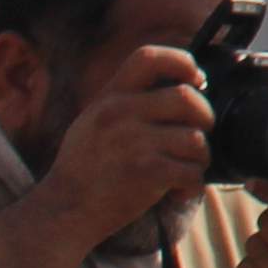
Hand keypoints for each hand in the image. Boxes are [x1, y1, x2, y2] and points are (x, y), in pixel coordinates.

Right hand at [38, 41, 212, 244]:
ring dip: (201, 156)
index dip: (181, 61)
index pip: (149, 57)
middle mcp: (120, 114)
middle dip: (204, 115)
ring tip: (188, 167)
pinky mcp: (146, 172)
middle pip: (186, 97)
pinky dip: (193, 183)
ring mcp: (134, 142)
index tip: (195, 78)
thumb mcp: (92, 120)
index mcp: (109, 98)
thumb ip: (126, 101)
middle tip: (202, 129)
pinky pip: (191, 171)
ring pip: (195, 138)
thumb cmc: (83, 167)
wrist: (63, 210)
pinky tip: (180, 189)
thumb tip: (179, 86)